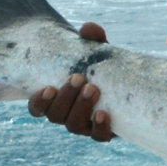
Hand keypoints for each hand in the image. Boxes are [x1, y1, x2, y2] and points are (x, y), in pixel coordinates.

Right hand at [26, 21, 113, 141]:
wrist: (129, 84)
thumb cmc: (102, 68)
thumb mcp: (97, 53)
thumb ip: (92, 40)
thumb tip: (87, 28)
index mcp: (56, 99)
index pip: (37, 108)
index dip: (39, 102)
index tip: (48, 88)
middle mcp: (66, 115)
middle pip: (55, 116)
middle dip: (65, 98)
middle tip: (78, 78)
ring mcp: (84, 126)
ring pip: (73, 126)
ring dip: (81, 108)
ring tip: (93, 89)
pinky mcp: (103, 131)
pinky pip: (99, 137)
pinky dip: (99, 128)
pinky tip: (103, 114)